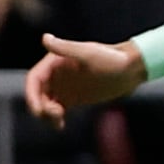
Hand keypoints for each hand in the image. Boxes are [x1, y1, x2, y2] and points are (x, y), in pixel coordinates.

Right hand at [27, 34, 145, 126]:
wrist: (132, 69)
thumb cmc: (112, 58)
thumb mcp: (88, 54)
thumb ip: (66, 49)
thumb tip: (45, 38)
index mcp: (55, 61)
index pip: (34, 79)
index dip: (31, 94)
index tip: (38, 109)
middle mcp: (56, 74)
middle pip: (37, 94)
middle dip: (40, 107)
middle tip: (56, 115)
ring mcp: (64, 87)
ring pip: (45, 104)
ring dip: (46, 114)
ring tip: (58, 122)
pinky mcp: (73, 98)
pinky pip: (56, 110)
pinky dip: (54, 118)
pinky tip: (60, 125)